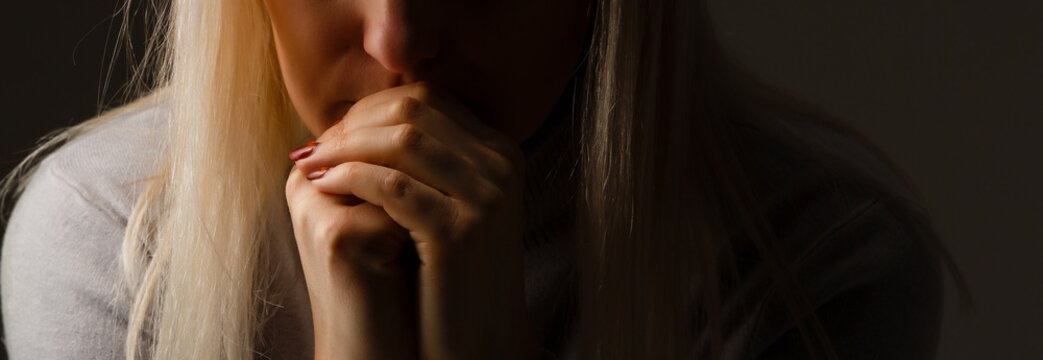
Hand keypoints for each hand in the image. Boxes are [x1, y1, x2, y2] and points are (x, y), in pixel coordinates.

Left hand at [291, 82, 541, 358]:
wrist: (483, 339)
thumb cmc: (457, 274)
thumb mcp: (457, 205)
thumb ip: (430, 160)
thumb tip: (361, 118)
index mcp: (503, 152)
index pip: (428, 100)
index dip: (371, 109)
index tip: (335, 131)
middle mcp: (502, 166)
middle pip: (413, 112)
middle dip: (354, 124)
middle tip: (317, 145)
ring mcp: (485, 198)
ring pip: (400, 142)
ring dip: (345, 148)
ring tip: (312, 164)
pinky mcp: (458, 231)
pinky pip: (391, 185)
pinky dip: (349, 178)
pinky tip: (324, 187)